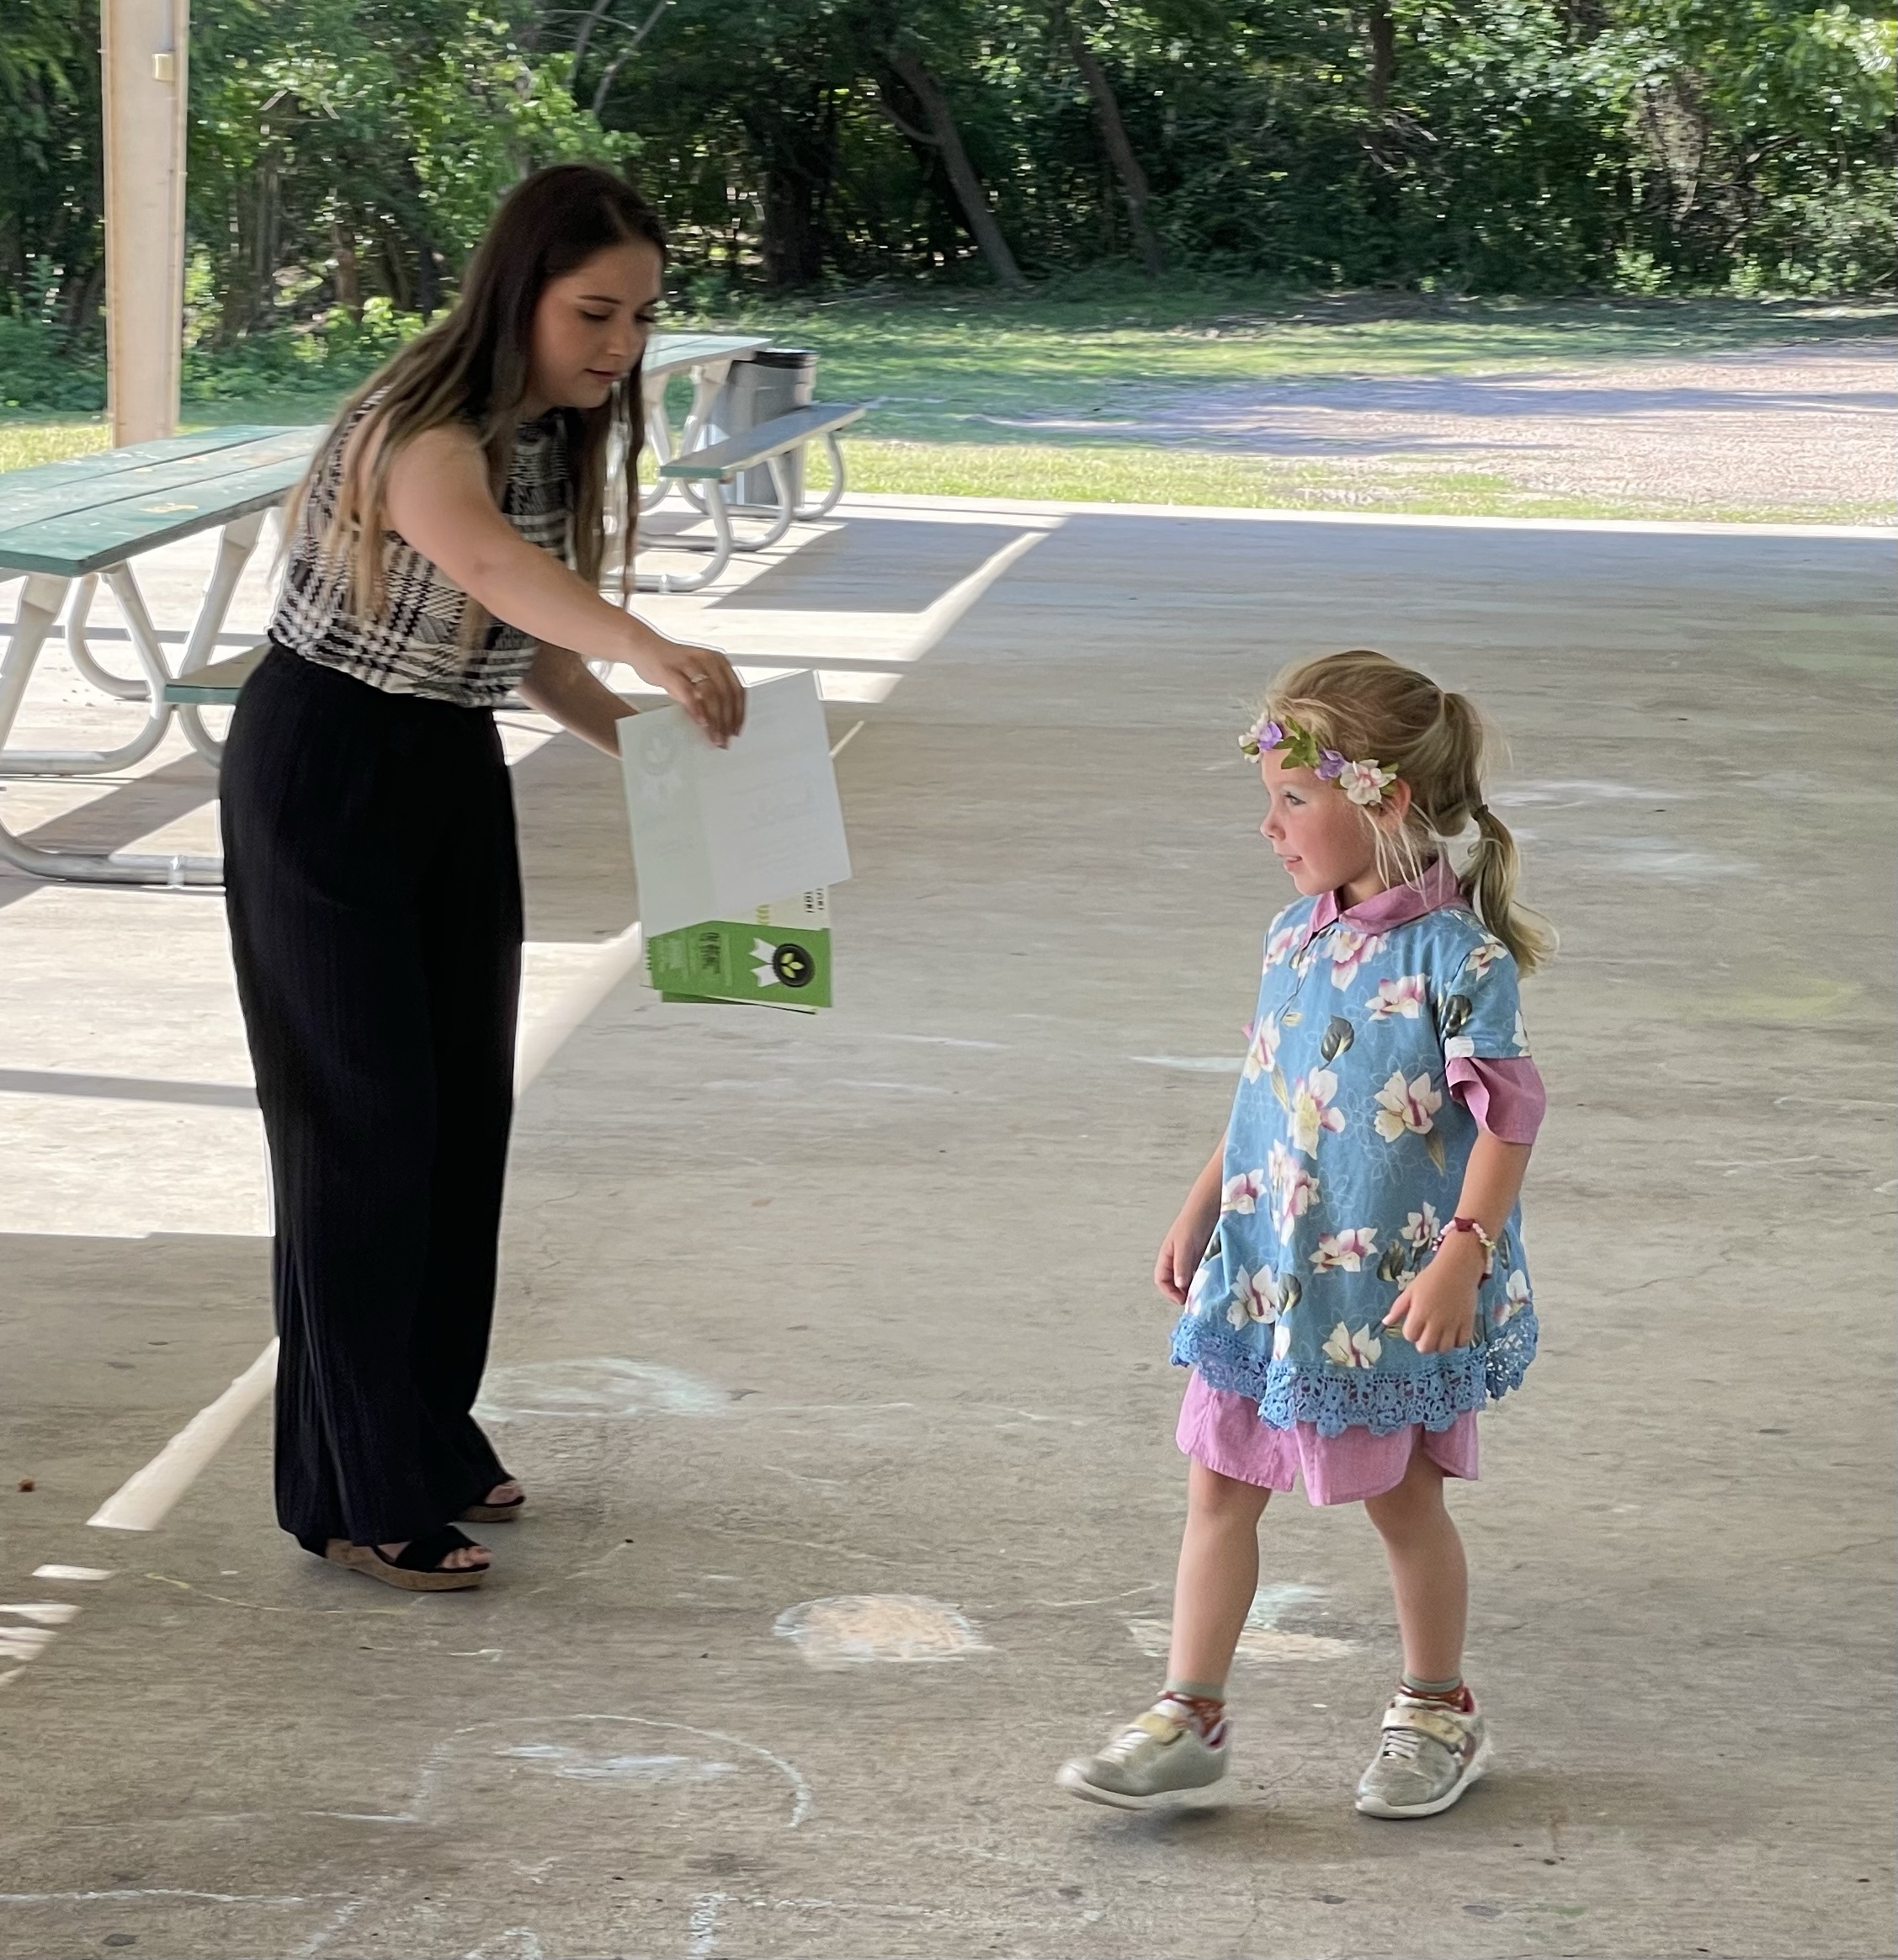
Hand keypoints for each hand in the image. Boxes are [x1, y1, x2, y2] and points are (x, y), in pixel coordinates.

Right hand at [627, 636, 744, 745]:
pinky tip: (700, 723)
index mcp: (718, 661)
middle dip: (727, 721)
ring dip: (715, 720)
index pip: (737, 690)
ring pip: (711, 695)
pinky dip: (697, 710)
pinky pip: (688, 693)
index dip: (739, 713)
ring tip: (714, 737)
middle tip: (725, 739)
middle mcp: (707, 660)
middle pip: (726, 695)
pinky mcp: (670, 671)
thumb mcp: (697, 675)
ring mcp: (689, 664)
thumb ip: (710, 693)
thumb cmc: (671, 665)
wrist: (643, 647)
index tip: (736, 730)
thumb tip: (721, 722)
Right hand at [1154, 1201, 1218, 1306]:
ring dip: (1197, 1287)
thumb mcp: (1185, 1245)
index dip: (1169, 1292)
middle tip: (1197, 1300)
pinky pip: (1203, 1273)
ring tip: (1207, 1294)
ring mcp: (1192, 1259)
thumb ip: (1181, 1265)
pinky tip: (1215, 1283)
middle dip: (1184, 1293)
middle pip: (1176, 1283)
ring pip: (1191, 1280)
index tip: (1183, 1300)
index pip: (1162, 1281)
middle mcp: (1178, 1260)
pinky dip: (1207, 1280)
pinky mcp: (1205, 1257)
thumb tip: (1180, 1286)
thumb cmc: (1193, 1222)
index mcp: (1167, 1257)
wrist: (1211, 1206)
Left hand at [1383, 1233, 1482, 1352]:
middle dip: (1423, 1343)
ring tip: (1439, 1334)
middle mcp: (1436, 1321)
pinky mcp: (1468, 1322)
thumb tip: (1385, 1322)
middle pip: (1426, 1347)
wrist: (1457, 1268)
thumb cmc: (1431, 1278)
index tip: (1414, 1324)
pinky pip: (1462, 1343)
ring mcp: (1453, 1323)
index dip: (1410, 1333)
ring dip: (1440, 1344)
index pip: (1410, 1336)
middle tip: (1426, 1333)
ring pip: (1444, 1348)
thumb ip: (1398, 1308)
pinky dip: (1457, 1341)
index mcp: (1419, 1313)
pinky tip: (1453, 1332)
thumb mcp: (1410, 1290)